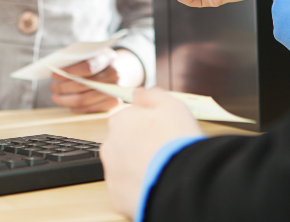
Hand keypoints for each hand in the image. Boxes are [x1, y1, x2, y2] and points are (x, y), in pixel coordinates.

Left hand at [51, 49, 144, 112]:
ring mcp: (115, 89)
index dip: (68, 72)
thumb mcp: (90, 53)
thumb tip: (55, 68)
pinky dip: (77, 108)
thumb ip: (77, 58)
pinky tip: (69, 104)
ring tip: (56, 97)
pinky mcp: (114, 103)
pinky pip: (91, 109)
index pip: (87, 67)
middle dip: (63, 87)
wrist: (119, 69)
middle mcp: (114, 74)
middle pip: (83, 85)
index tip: (53, 75)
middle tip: (52, 87)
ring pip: (84, 99)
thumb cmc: (98, 61)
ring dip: (66, 100)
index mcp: (107, 57)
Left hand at [101, 88, 202, 219]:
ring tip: (162, 170)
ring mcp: (112, 172)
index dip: (148, 126)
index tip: (162, 133)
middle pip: (125, 143)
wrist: (179, 180)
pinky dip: (139, 187)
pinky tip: (156, 184)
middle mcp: (110, 146)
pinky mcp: (117, 196)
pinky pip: (128, 189)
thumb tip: (138, 93)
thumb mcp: (171, 105)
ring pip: (125, 167)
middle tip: (163, 152)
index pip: (130, 120)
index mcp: (119, 121)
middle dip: (140, 146)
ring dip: (138, 167)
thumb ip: (151, 95)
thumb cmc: (175, 141)